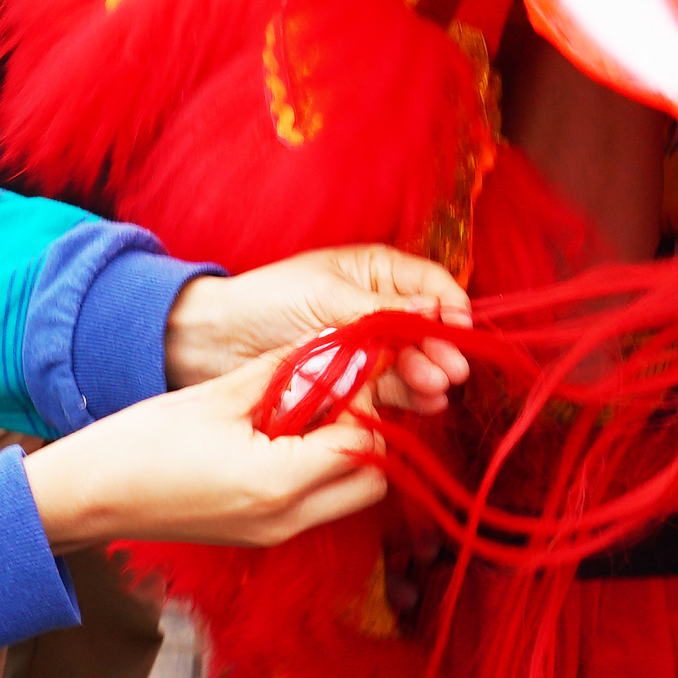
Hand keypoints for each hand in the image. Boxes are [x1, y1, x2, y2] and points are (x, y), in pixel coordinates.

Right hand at [21, 350, 395, 549]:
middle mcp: (287, 520)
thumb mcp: (220, 395)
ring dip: (344, 452)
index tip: (346, 366)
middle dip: (366, 432)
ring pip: (348, 495)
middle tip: (333, 391)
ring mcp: (275, 533)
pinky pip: (316, 502)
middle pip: (372, 481)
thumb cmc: (144, 443)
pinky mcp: (262, 534)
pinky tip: (283, 433)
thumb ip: (286, 369)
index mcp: (279, 484)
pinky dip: (318, 468)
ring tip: (306, 409)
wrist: (93, 495)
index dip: (363, 400)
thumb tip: (336, 341)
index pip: (364, 443)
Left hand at [163, 242, 469, 410]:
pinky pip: (392, 387)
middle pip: (428, 327)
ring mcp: (371, 347)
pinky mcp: (357, 381)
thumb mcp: (326, 295)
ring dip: (428, 374)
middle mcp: (381, 308)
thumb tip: (434, 307)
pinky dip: (409, 396)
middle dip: (442, 348)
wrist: (218, 340)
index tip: (458, 327)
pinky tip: (425, 405)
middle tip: (451, 371)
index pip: (430, 283)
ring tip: (436, 390)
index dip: (450, 304)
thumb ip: (380, 308)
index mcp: (376, 272)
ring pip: (414, 360)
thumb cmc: (267, 300)